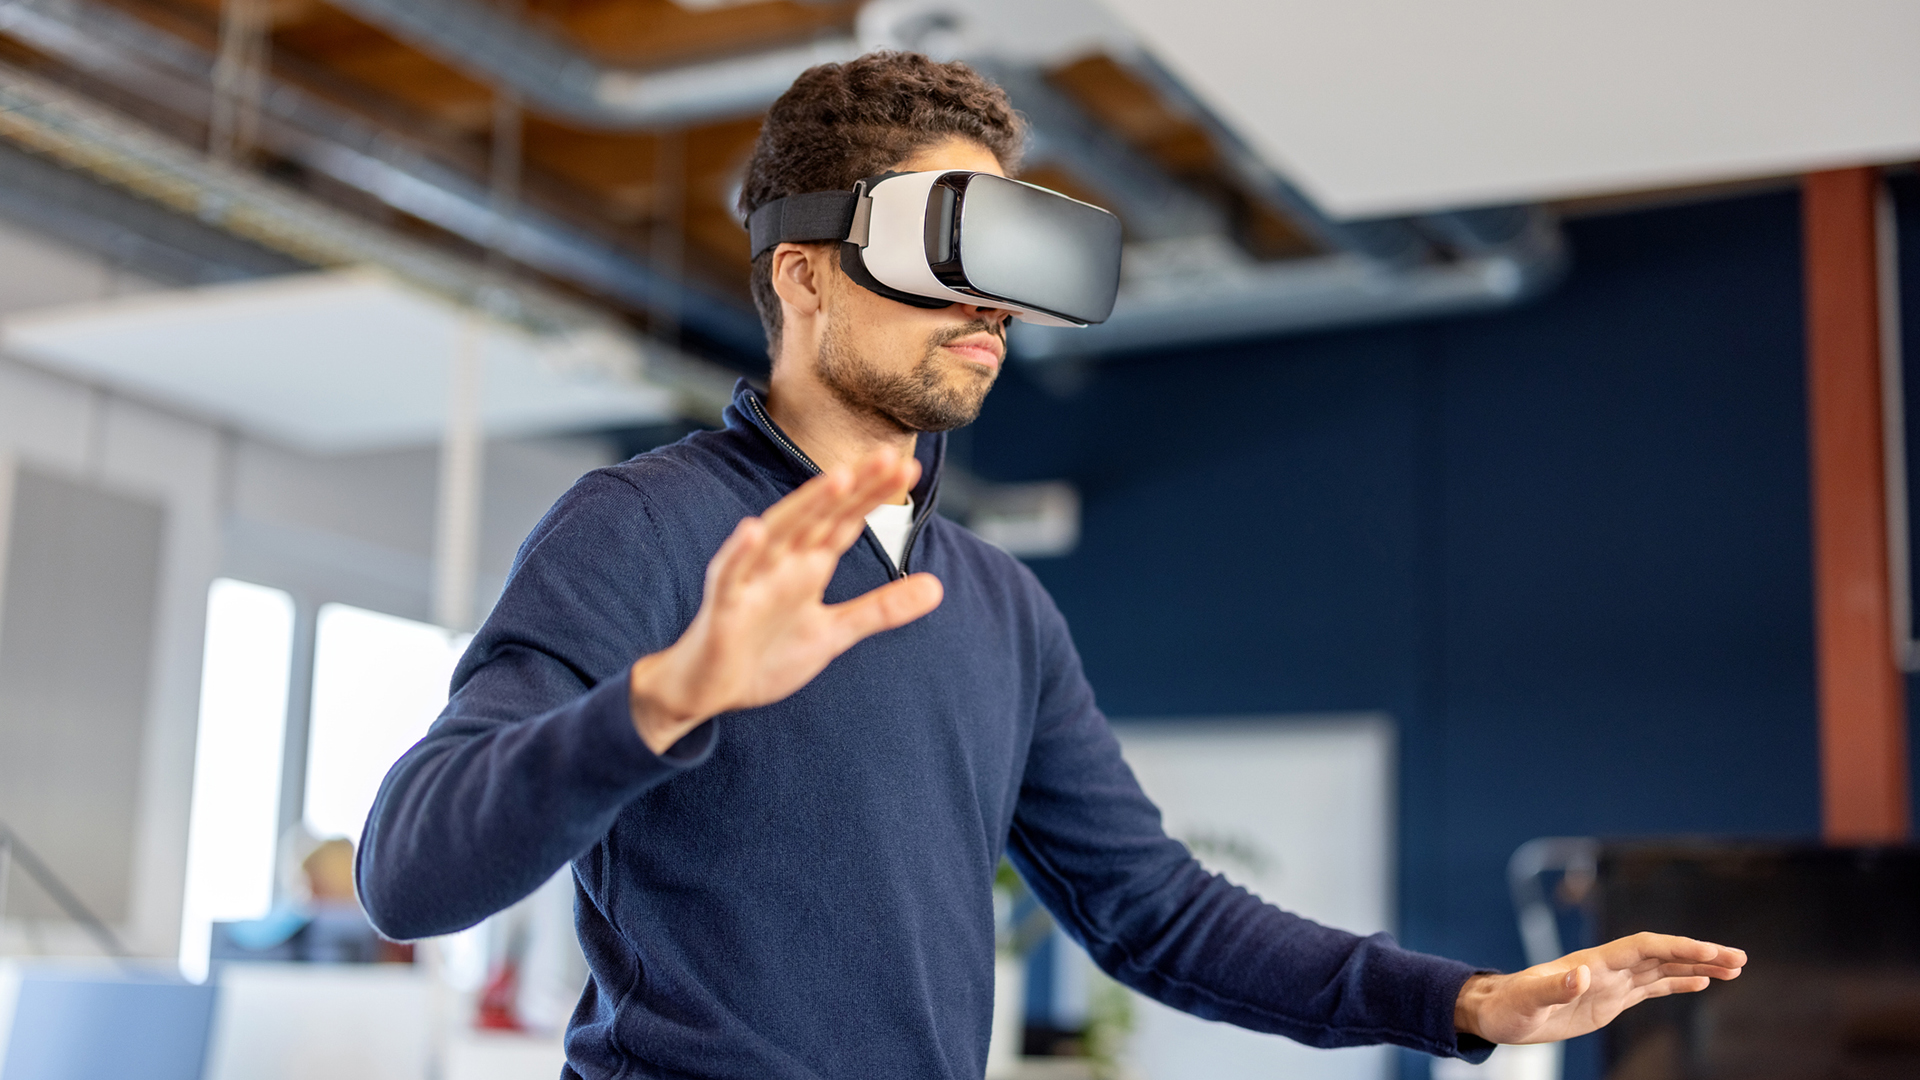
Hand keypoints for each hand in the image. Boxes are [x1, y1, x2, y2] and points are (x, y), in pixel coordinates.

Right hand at [627, 448, 943, 753]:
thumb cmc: (765, 654)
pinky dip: (739, 552)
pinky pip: (729, 575)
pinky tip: (753, 530)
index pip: (846, 522)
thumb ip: (881, 608)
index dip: (874, 497)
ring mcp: (751, 581)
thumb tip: (937, 587)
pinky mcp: (723, 605)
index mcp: (808, 566)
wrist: (709, 691)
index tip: (908, 470)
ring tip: (837, 479)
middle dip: (853, 489)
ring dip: (804, 506)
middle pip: (821, 518)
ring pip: (779, 534)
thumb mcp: (834, 633)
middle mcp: (782, 564)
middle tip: (888, 458)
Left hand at [1455, 932, 1746, 1044]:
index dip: (1679, 948)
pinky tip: (1701, 983)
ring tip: (1734, 969)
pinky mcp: (1610, 1000)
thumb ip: (1552, 987)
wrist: (1498, 1012)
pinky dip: (1678, 983)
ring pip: (1662, 969)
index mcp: (1593, 963)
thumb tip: (1580, 975)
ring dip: (1696, 966)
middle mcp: (1607, 967)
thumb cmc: (1509, 1006)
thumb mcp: (1528, 1000)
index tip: (1712, 954)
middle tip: (1740, 959)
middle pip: (1662, 954)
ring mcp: (1611, 983)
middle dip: (1700, 954)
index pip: (1645, 948)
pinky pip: (1651, 987)